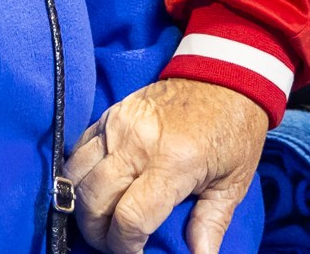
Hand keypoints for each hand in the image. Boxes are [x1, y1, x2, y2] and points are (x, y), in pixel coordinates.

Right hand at [66, 78, 266, 253]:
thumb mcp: (234, 181)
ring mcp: (119, 124)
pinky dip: (79, 174)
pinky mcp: (111, 113)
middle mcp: (138, 142)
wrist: (226, 73)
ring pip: (75, 175)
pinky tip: (96, 188)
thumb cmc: (234, 129)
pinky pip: (78, 149)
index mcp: (174, 162)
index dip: (125, 246)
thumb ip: (212, 223)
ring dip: (82, 205)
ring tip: (103, 219)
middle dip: (99, 233)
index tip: (136, 253)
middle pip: (94, 201)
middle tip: (116, 242)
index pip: (130, 218)